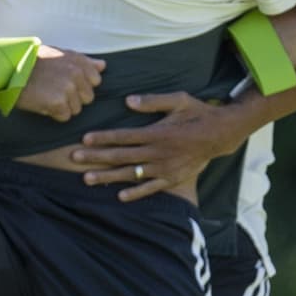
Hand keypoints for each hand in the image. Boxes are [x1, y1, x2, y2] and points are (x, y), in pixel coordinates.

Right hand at [15, 47, 104, 120]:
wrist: (9, 69)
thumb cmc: (32, 62)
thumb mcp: (59, 54)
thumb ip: (83, 61)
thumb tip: (103, 66)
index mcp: (78, 61)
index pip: (95, 81)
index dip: (81, 86)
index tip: (66, 83)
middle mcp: (76, 73)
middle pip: (87, 98)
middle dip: (73, 98)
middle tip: (54, 91)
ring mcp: (68, 88)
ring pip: (76, 109)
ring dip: (63, 107)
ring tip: (46, 96)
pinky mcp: (59, 102)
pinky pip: (65, 116)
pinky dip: (54, 114)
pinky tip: (43, 103)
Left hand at [67, 92, 245, 199]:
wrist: (221, 135)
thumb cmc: (197, 114)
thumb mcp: (179, 100)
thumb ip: (153, 101)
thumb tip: (128, 100)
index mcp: (157, 133)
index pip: (124, 136)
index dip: (103, 138)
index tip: (84, 139)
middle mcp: (158, 153)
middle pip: (121, 156)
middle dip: (96, 157)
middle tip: (74, 158)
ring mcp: (165, 168)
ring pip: (131, 174)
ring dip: (108, 176)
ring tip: (86, 178)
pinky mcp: (173, 179)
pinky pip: (151, 189)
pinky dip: (136, 193)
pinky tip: (119, 195)